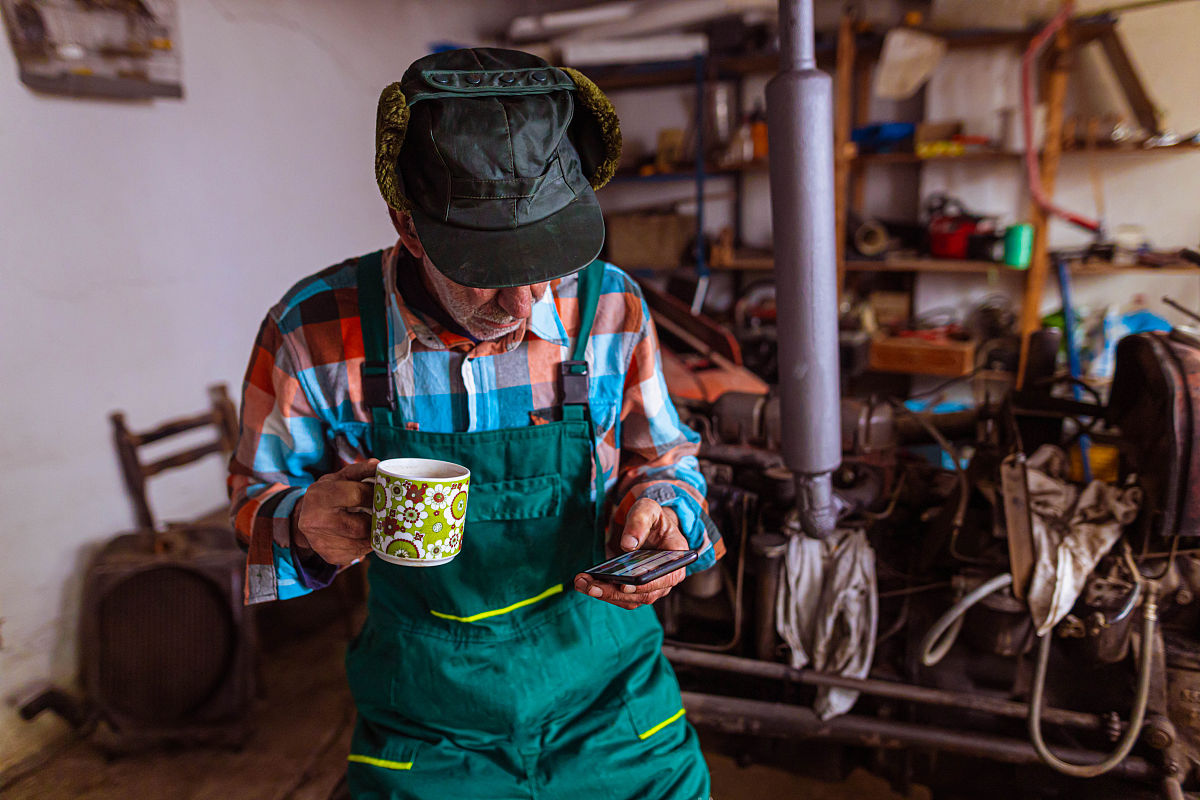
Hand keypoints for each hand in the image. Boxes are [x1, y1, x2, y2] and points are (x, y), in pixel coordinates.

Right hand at [292, 459, 378, 565]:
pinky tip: (367, 535)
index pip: (357, 495)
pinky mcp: (330, 556)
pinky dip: (368, 544)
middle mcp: (315, 521)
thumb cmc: (328, 494)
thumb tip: (379, 464)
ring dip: (376, 534)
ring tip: (380, 524)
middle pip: (360, 526)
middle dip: (378, 520)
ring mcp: (321, 542)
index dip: (376, 495)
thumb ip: (360, 470)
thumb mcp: (339, 478)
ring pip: (362, 542)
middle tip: (387, 514)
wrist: (303, 519)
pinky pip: (359, 553)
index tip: (386, 495)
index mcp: (319, 496)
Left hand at [573, 498, 687, 609]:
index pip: (665, 578)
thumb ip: (640, 522)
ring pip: (628, 599)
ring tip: (581, 583)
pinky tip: (584, 583)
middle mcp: (665, 578)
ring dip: (604, 594)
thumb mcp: (647, 510)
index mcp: (677, 559)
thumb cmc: (651, 517)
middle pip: (642, 594)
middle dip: (615, 592)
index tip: (625, 585)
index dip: (646, 585)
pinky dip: (602, 592)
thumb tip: (628, 545)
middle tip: (591, 586)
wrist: (646, 525)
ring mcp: (650, 587)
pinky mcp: (634, 589)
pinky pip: (619, 596)